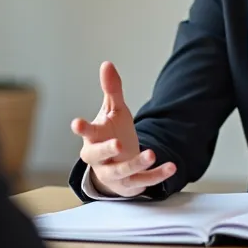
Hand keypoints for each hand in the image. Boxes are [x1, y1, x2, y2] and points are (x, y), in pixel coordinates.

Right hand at [70, 61, 175, 197]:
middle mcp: (99, 158)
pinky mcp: (130, 183)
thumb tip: (107, 64)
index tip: (76, 123)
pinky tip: (171, 167)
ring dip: (136, 163)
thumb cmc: (112, 135)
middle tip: (117, 144)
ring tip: (151, 153)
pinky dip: (157, 175)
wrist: (117, 168)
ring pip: (122, 171)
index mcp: (93, 138)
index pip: (86, 132)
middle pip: (98, 155)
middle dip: (107, 150)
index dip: (82, 128)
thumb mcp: (114, 111)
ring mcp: (114, 173)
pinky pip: (143, 181)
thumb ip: (111, 90)